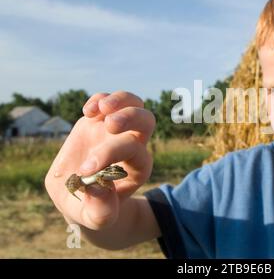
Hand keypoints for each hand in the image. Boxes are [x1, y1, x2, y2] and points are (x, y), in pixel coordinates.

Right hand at [45, 91, 154, 229]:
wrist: (83, 200)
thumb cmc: (93, 209)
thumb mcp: (94, 218)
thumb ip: (100, 211)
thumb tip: (99, 188)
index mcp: (137, 168)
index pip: (135, 153)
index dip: (112, 155)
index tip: (87, 168)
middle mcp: (132, 145)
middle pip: (147, 121)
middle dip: (131, 118)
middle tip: (110, 124)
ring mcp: (116, 131)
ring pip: (134, 104)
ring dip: (120, 100)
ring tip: (100, 109)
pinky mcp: (99, 122)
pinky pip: (107, 101)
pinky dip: (100, 99)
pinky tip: (87, 111)